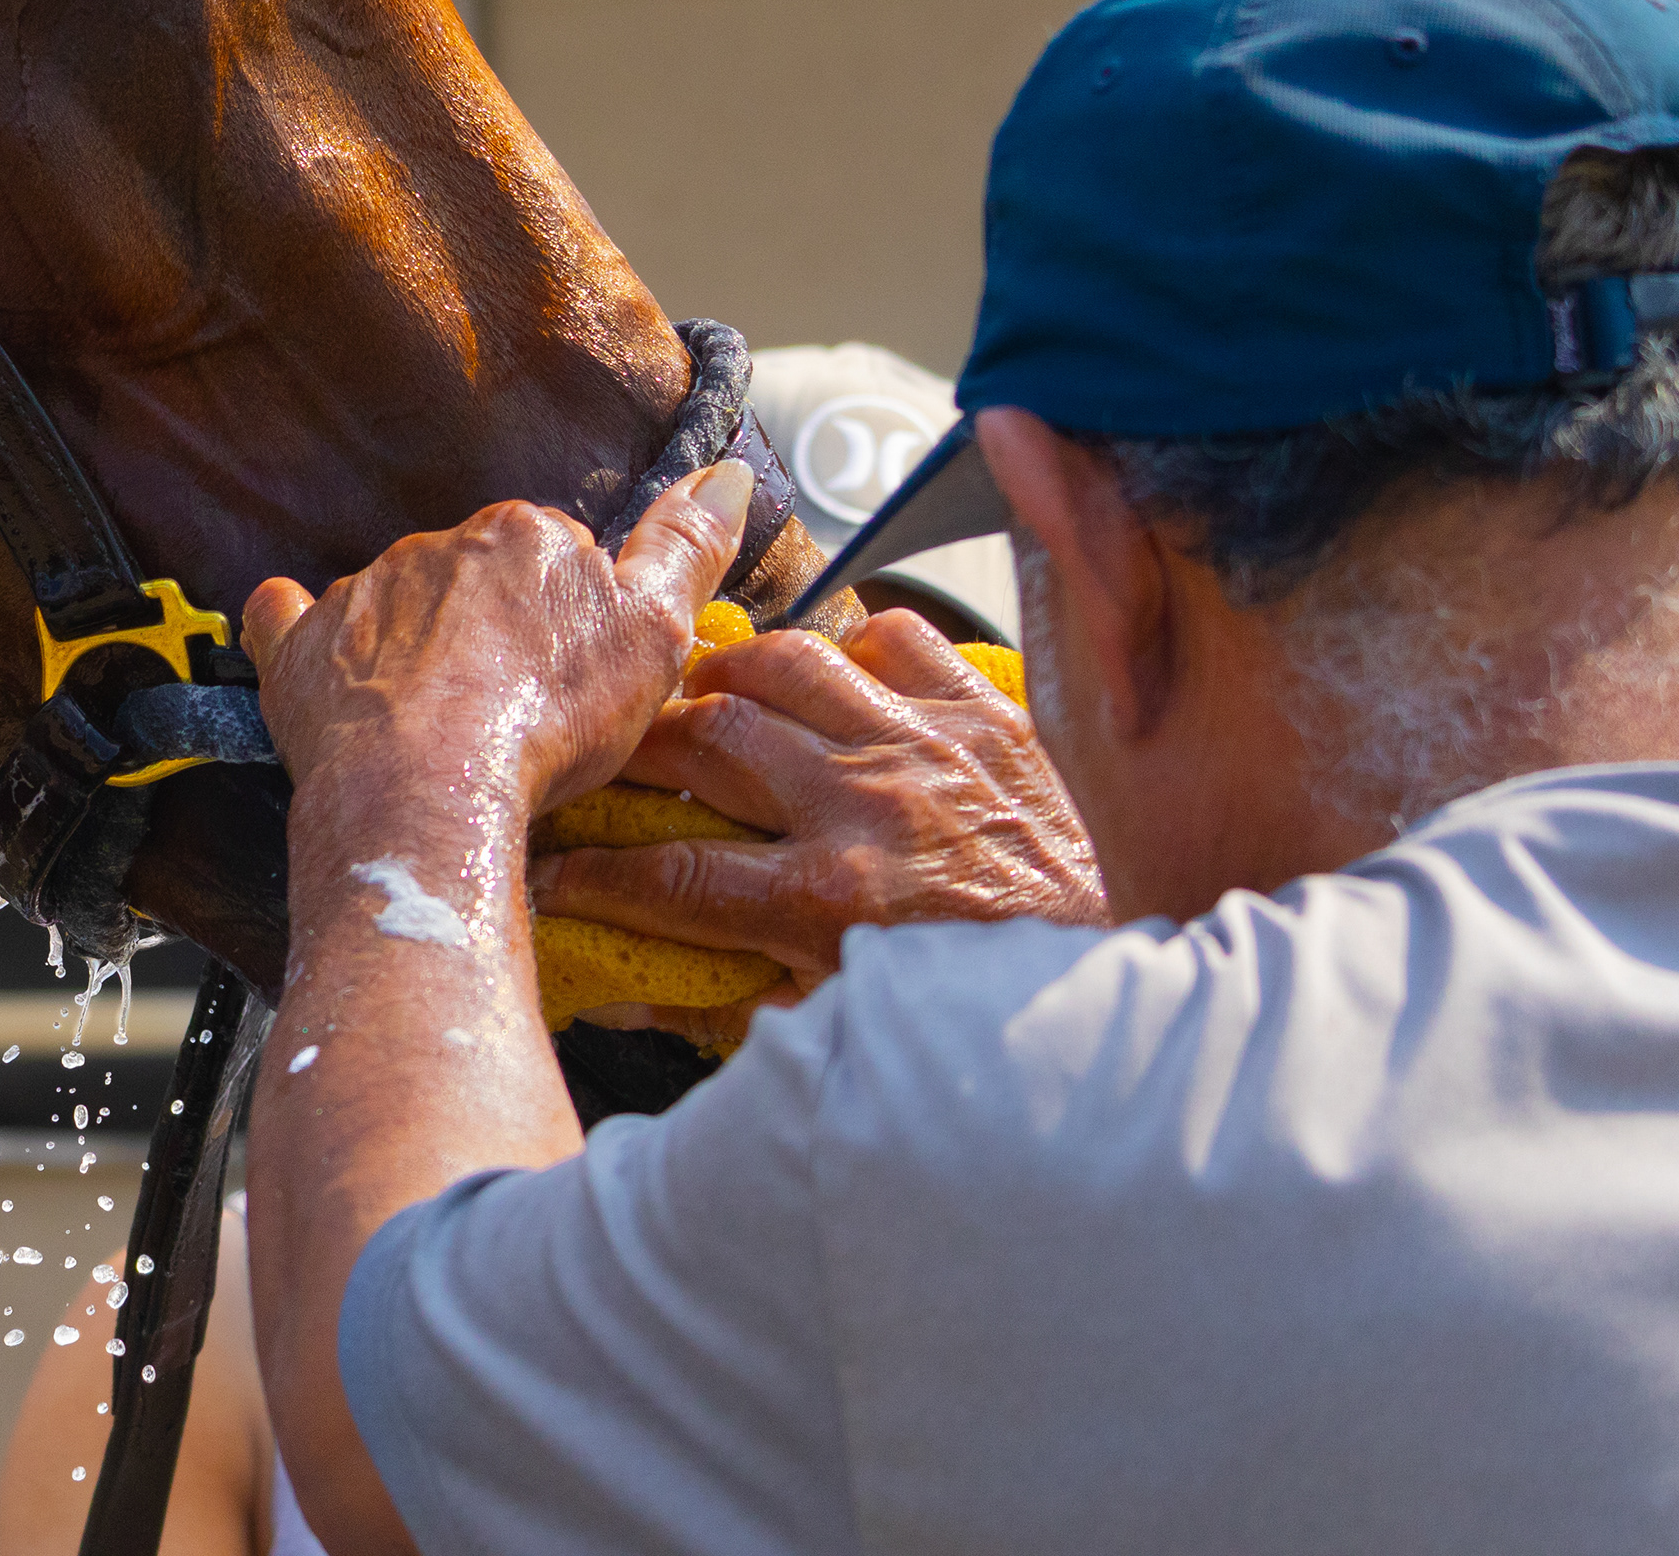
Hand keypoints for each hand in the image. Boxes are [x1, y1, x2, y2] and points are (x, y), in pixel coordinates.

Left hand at [240, 462, 757, 814]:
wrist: (427, 793)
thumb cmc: (548, 723)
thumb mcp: (654, 636)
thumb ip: (687, 548)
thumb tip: (729, 473)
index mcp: (523, 534)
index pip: (555, 555)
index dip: (570, 616)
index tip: (575, 671)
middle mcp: (437, 545)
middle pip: (476, 577)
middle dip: (494, 626)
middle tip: (515, 704)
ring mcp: (362, 593)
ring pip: (399, 604)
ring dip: (418, 643)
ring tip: (443, 720)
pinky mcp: (301, 649)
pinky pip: (291, 621)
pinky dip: (300, 630)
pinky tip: (309, 650)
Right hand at [529, 606, 1107, 988]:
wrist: (1124, 986)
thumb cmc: (990, 1021)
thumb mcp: (854, 1038)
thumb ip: (737, 1014)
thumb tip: (629, 1003)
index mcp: (827, 903)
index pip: (669, 873)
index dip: (592, 868)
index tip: (554, 867)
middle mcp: (867, 808)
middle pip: (709, 738)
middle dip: (641, 746)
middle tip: (616, 758)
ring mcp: (927, 749)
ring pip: (788, 663)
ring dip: (730, 674)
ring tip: (707, 698)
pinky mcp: (988, 717)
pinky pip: (897, 640)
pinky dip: (854, 648)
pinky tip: (836, 680)